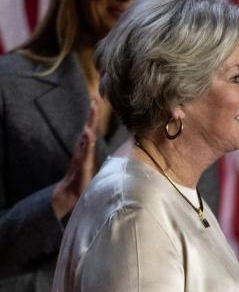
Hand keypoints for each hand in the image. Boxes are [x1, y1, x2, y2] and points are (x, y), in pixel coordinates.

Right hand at [52, 99, 99, 218]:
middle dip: (92, 113)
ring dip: (90, 122)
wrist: (71, 193)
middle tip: (95, 97)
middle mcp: (84, 149)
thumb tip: (114, 152)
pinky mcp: (82, 164)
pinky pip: (84, 151)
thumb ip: (101, 156)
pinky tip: (88, 132)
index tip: (98, 101)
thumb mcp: (96, 165)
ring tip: (93, 108)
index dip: (95, 116)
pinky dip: (86, 141)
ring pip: (86, 135)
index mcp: (88, 148)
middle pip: (89, 127)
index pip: (93, 129)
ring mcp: (82, 155)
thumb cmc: (85, 179)